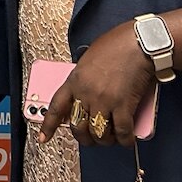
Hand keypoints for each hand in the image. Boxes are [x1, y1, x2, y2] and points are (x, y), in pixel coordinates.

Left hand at [36, 21, 154, 148]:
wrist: (138, 42)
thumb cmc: (117, 44)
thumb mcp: (89, 59)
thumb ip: (84, 79)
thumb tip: (87, 94)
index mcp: (74, 80)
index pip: (57, 107)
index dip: (49, 125)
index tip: (43, 137)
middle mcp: (86, 92)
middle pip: (78, 126)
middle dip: (85, 138)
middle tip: (92, 139)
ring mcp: (104, 100)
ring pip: (99, 133)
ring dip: (105, 140)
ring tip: (111, 138)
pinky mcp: (123, 105)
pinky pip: (122, 132)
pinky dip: (125, 139)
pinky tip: (127, 139)